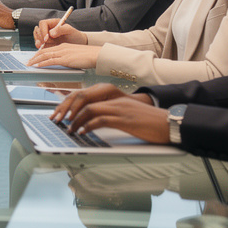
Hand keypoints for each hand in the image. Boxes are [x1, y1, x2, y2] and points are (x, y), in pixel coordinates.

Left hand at [27, 43, 100, 69]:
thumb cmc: (88, 56)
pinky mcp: (65, 59)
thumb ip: (67, 57)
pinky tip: (38, 66)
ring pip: (45, 55)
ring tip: (30, 64)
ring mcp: (63, 53)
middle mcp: (61, 48)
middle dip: (34, 57)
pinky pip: (51, 61)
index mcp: (63, 46)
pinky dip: (43, 63)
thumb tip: (62, 63)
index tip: (34, 59)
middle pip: (44, 51)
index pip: (48, 50)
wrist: (96, 54)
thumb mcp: (75, 55)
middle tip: (28, 62)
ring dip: (36, 60)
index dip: (39, 54)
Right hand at [34, 20, 87, 47]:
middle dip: (39, 37)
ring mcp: (46, 36)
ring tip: (41, 46)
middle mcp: (48, 28)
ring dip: (37, 41)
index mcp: (53, 23)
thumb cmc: (75, 36)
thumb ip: (61, 29)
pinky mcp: (46, 43)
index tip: (47, 38)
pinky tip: (42, 49)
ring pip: (37, 37)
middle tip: (43, 43)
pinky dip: (39, 47)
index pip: (43, 23)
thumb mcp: (70, 31)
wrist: (78, 44)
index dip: (43, 30)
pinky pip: (39, 44)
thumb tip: (51, 33)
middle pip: (38, 30)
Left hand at [51, 85, 168, 142]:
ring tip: (69, 130)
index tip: (61, 113)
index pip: (85, 95)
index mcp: (114, 97)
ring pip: (89, 109)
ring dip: (75, 120)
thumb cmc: (149, 121)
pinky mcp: (124, 120)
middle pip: (83, 99)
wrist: (169, 123)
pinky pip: (101, 120)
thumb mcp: (127, 114)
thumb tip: (94, 122)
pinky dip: (88, 126)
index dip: (70, 103)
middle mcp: (115, 100)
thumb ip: (112, 114)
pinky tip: (82, 132)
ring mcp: (119, 108)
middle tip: (58, 121)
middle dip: (67, 110)